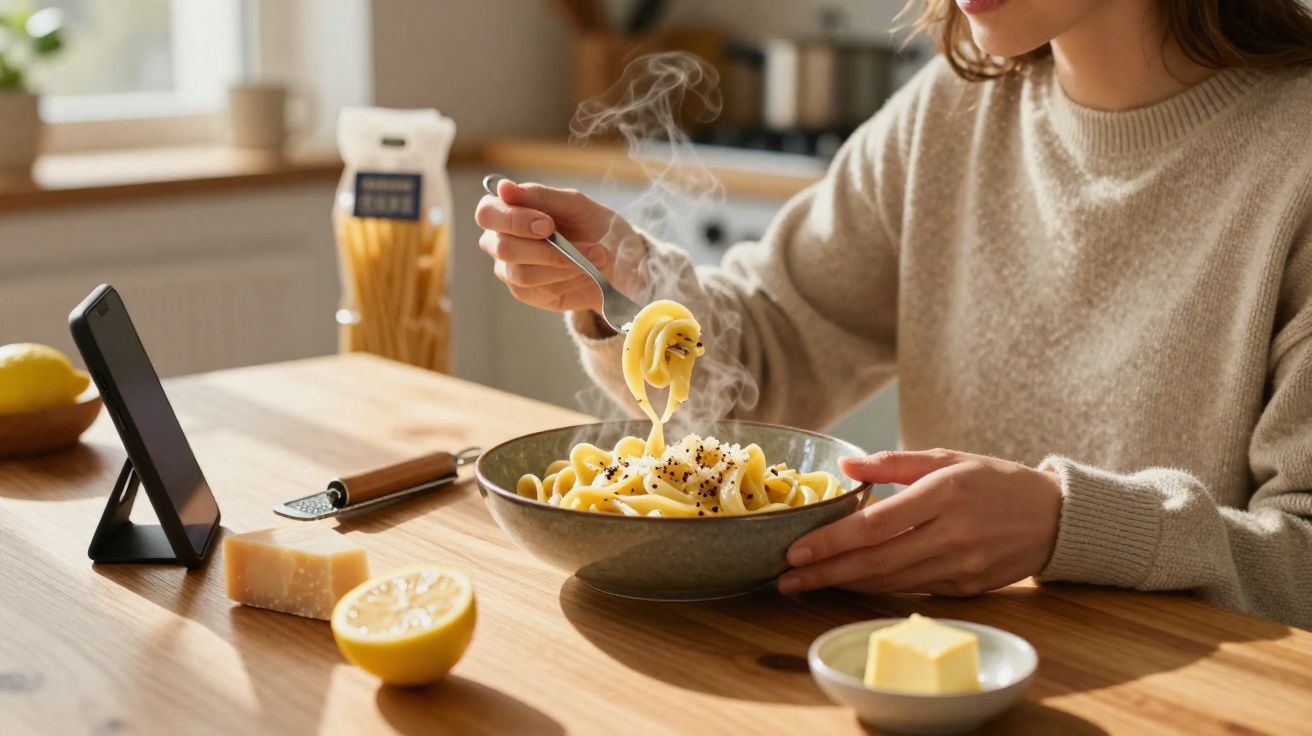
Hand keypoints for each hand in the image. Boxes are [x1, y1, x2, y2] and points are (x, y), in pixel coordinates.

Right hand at [474, 179, 646, 313]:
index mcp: (506, 211)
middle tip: (586, 247)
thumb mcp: (575, 204)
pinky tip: (586, 273)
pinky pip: (539, 290)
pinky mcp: (526, 294)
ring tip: (597, 258)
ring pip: (522, 274)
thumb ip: (539, 196)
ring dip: (566, 266)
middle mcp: (500, 241)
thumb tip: (503, 187)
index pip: (487, 214)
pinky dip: (568, 280)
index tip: (548, 225)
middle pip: (502, 248)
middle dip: (546, 250)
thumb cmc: (592, 225)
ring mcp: (510, 270)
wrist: (618, 260)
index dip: (514, 220)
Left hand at [778, 449, 1061, 596]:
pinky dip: (875, 589)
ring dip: (844, 585)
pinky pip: (911, 591)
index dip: (833, 541)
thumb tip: (845, 466)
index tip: (795, 551)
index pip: (877, 525)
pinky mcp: (966, 590)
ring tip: (805, 585)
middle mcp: (952, 534)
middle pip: (877, 562)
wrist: (1056, 519)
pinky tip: (847, 585)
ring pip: (890, 582)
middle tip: (784, 579)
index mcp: (944, 494)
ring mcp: (961, 567)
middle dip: (825, 573)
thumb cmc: (995, 481)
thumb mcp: (948, 458)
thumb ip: (893, 464)